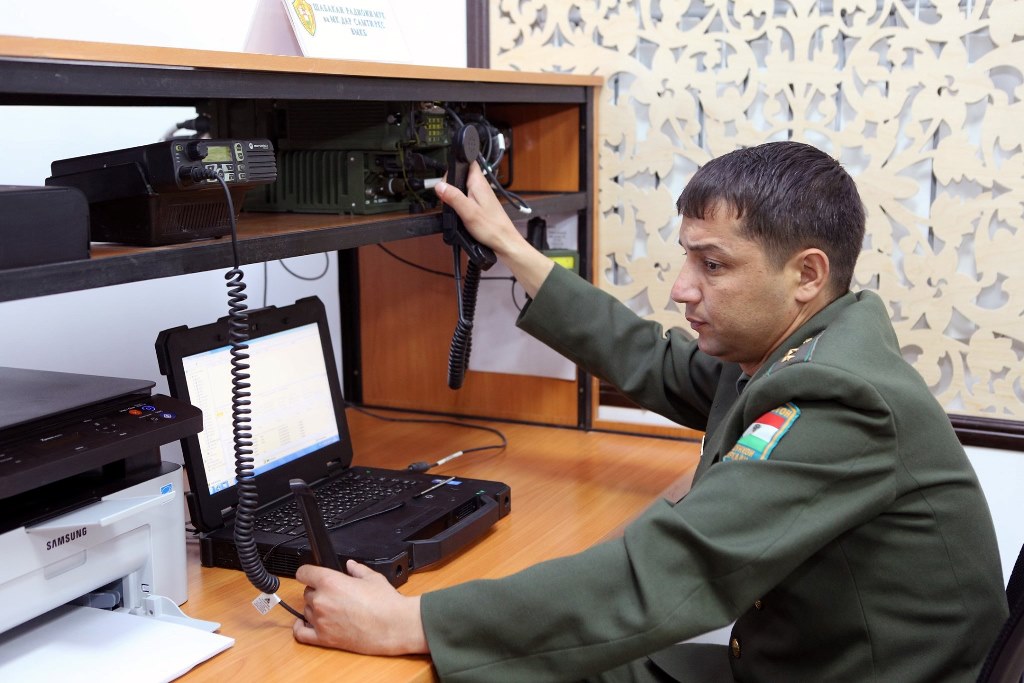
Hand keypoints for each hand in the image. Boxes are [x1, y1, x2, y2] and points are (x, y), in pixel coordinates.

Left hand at [292, 560, 428, 655]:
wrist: (393, 626)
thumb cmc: (385, 603)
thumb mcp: (372, 578)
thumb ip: (357, 569)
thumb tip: (350, 565)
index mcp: (330, 581)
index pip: (304, 573)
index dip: (307, 572)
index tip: (310, 574)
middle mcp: (321, 600)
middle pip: (307, 592)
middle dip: (317, 591)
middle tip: (334, 594)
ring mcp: (320, 621)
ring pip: (306, 610)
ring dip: (314, 608)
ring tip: (332, 609)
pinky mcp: (324, 639)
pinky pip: (301, 633)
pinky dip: (299, 627)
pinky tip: (304, 623)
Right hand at [435, 163, 553, 297]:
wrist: (504, 241)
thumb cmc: (491, 228)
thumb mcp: (468, 212)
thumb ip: (453, 197)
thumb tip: (439, 186)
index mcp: (479, 183)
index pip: (468, 162)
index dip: (455, 166)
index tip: (447, 179)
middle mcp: (482, 186)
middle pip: (462, 175)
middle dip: (452, 184)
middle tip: (447, 197)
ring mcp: (482, 195)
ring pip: (464, 187)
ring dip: (456, 195)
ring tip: (454, 207)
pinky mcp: (481, 204)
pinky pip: (467, 198)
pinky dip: (461, 203)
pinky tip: (460, 213)